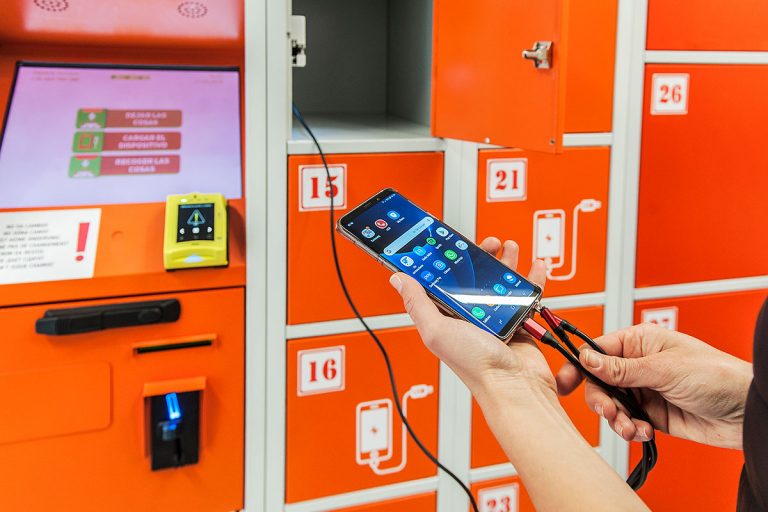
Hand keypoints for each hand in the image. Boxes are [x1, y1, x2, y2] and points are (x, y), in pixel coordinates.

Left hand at [389, 237, 552, 396]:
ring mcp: (496, 317)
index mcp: (446, 317)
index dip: (443, 260)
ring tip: (508, 247)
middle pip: (473, 277)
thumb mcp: (436, 330)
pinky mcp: (519, 320)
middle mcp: (470, 316)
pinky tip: (535, 266)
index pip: (440, 281)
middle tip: (486, 243)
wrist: (515, 384)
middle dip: (479, 256)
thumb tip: (398, 279)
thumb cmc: (475, 365)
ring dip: (505, 261)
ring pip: (500, 281)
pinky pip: (525, 294)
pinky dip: (531, 278)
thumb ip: (417, 303)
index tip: (446, 241)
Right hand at [556, 323, 752, 448]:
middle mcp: (639, 365)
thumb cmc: (716, 375)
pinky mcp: (653, 414)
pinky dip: (632, 430)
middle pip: (599, 382)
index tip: (564, 383)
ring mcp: (645, 390)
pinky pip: (628, 423)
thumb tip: (587, 359)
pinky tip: (646, 431)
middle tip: (610, 412)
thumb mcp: (663, 369)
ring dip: (617, 420)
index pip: (597, 351)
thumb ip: (620, 369)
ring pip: (612, 406)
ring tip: (632, 427)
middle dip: (601, 400)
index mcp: (640, 342)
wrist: (746, 411)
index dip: (578, 366)